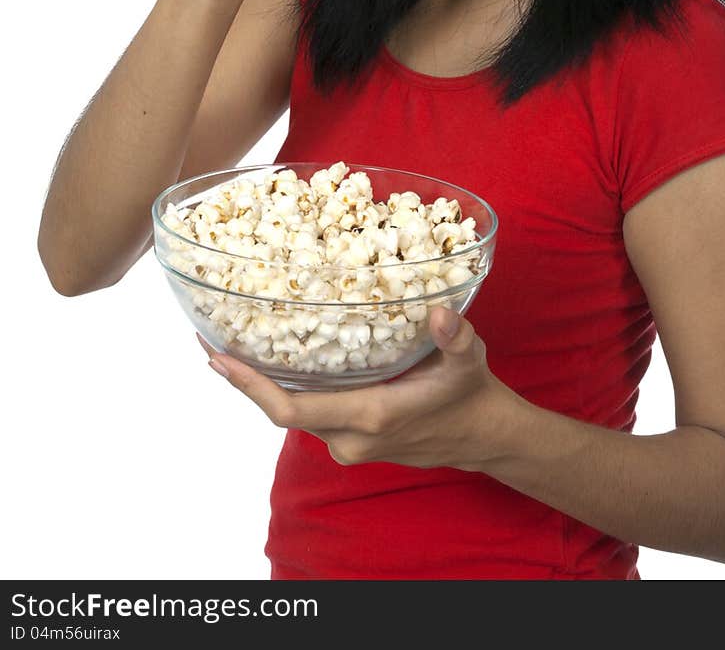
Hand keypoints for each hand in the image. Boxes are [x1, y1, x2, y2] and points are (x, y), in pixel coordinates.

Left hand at [195, 307, 511, 470]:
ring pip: (293, 413)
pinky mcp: (351, 439)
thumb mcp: (467, 360)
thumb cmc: (470, 393)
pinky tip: (273, 362)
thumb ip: (454, 337)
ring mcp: (348, 442)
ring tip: (232, 346)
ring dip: (262, 385)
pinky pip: (308, 414)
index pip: (290, 410)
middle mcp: (350, 436)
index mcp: (369, 416)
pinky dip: (286, 390)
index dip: (250, 388)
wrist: (483, 436)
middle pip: (280, 411)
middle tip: (209, 342)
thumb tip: (441, 314)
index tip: (219, 361)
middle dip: (244, 380)